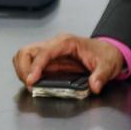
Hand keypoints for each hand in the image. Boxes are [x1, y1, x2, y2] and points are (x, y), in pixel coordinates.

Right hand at [11, 33, 125, 93]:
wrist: (108, 51)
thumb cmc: (105, 55)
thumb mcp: (108, 66)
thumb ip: (101, 76)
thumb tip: (94, 86)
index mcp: (67, 42)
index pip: (44, 52)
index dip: (35, 66)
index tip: (31, 80)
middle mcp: (55, 44)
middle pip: (27, 51)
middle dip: (23, 68)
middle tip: (29, 84)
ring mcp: (50, 51)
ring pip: (25, 56)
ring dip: (22, 70)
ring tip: (29, 84)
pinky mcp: (49, 60)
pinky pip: (30, 63)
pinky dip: (27, 72)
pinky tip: (33, 82)